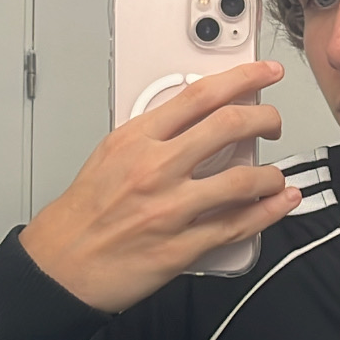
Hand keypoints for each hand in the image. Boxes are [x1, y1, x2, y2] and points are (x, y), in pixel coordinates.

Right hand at [18, 61, 301, 313]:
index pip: (200, 95)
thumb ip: (153, 136)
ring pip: (243, 180)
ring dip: (271, 175)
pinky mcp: (181, 247)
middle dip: (266, 119)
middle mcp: (155, 169)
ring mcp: (171, 209)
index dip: (243, 78)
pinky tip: (279, 204)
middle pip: (229, 127)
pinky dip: (267, 213)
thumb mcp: (109, 156)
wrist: (60, 266)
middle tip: (273, 124)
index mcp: (136, 140)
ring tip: (275, 176)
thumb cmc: (81, 214)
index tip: (265, 73)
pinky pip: (236, 226)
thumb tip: (196, 121)